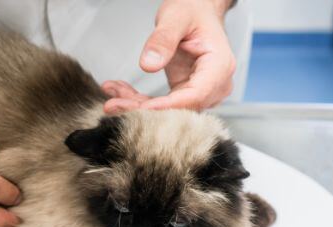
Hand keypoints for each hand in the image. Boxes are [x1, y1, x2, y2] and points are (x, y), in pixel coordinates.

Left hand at [104, 0, 235, 113]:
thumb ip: (163, 40)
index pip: (195, 95)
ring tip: (112, 95)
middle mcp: (215, 84)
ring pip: (169, 110)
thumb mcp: (176, 18)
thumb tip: (148, 65)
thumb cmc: (193, 11)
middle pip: (181, 108)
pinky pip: (163, 103)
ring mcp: (202, 91)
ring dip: (138, 106)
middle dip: (145, 109)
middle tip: (113, 104)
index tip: (140, 107)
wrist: (198, 10)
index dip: (167, 106)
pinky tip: (119, 91)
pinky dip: (140, 100)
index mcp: (219, 66)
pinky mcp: (186, 92)